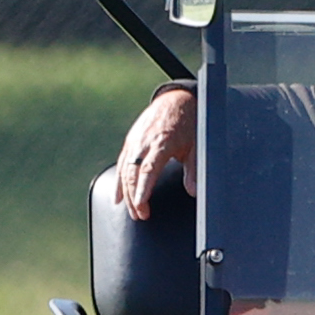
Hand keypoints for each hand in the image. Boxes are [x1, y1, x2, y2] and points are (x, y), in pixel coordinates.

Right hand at [118, 87, 195, 220]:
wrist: (176, 99)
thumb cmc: (188, 122)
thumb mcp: (197, 145)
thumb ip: (194, 169)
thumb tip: (194, 191)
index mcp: (161, 142)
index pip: (148, 169)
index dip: (143, 188)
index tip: (141, 204)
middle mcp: (144, 142)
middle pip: (133, 173)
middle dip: (134, 197)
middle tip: (140, 215)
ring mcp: (135, 141)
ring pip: (124, 170)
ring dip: (126, 193)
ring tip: (133, 212)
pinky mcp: (130, 141)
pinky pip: (121, 164)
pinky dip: (118, 182)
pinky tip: (117, 198)